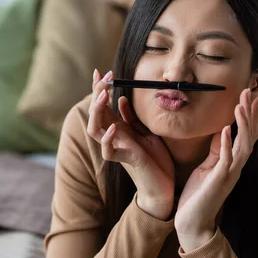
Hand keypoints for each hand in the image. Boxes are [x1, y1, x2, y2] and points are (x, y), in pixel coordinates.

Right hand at [87, 69, 174, 219]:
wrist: (162, 186)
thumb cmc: (155, 161)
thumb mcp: (146, 132)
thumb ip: (132, 118)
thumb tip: (121, 99)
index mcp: (119, 129)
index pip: (103, 105)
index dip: (99, 89)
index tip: (101, 71)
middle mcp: (114, 138)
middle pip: (95, 114)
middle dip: (97, 94)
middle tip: (105, 78)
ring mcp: (117, 149)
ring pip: (94, 130)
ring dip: (97, 112)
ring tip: (103, 96)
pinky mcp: (126, 160)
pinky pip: (108, 151)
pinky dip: (109, 138)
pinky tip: (114, 127)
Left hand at [175, 89, 257, 251]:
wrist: (191, 223)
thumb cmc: (198, 196)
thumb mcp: (207, 167)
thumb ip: (217, 150)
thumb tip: (223, 130)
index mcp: (232, 162)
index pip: (245, 135)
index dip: (249, 116)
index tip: (250, 96)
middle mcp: (235, 167)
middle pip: (249, 136)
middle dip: (249, 114)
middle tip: (248, 91)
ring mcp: (229, 174)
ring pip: (242, 145)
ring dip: (243, 124)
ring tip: (240, 105)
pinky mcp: (219, 181)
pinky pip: (226, 159)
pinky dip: (227, 143)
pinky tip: (227, 129)